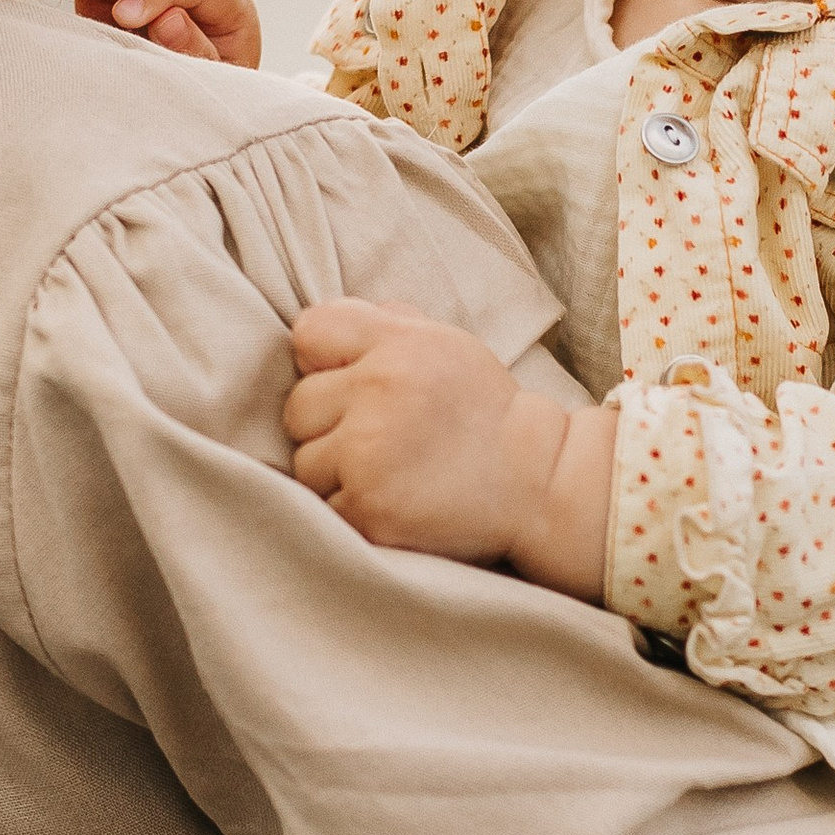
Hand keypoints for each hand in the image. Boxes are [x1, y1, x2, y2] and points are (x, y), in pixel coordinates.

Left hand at [284, 299, 618, 595]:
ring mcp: (368, 454)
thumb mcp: (445, 345)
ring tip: (386, 472)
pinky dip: (348, 509)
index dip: (323, 362)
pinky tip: (389, 500)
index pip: (308, 333)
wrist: (536, 479)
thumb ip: (384, 325)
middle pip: (298, 407)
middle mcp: (380, 392)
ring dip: (334, 472)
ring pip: (305, 462)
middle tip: (379, 437)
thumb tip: (316, 331)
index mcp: (398, 346)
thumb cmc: (482, 411)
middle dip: (328, 424)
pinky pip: (323, 506)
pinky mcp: (367, 509)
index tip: (351, 384)